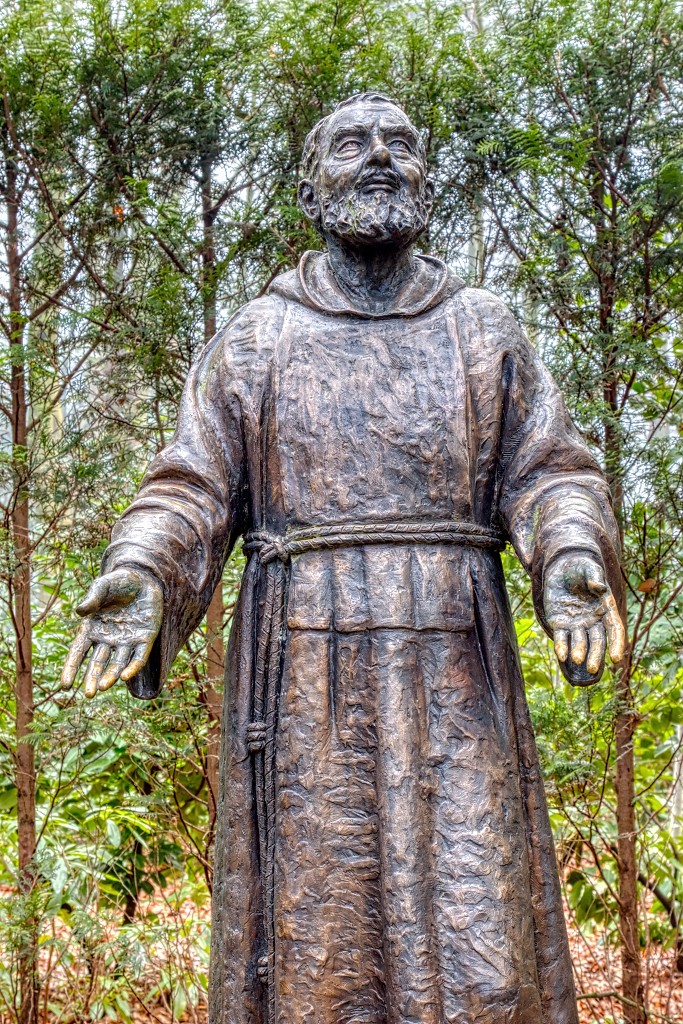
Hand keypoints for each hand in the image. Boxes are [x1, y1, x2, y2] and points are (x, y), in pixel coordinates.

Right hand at [61, 568, 162, 697]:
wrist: (144, 578)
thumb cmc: (118, 583)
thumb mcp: (102, 587)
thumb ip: (93, 598)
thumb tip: (81, 611)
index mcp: (93, 629)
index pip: (79, 652)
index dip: (71, 668)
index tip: (65, 684)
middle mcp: (108, 638)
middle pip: (98, 663)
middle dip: (92, 678)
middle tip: (89, 694)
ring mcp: (127, 640)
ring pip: (117, 663)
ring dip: (111, 676)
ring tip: (103, 687)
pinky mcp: (146, 638)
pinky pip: (139, 657)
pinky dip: (132, 667)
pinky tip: (125, 676)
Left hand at [543, 553, 624, 684]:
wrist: (562, 568)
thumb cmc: (580, 567)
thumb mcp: (589, 568)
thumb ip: (595, 577)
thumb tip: (599, 587)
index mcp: (605, 609)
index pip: (614, 629)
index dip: (616, 643)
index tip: (616, 658)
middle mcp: (593, 620)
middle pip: (597, 641)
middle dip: (595, 655)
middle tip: (592, 669)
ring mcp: (576, 623)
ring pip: (579, 642)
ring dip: (578, 652)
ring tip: (577, 660)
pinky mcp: (560, 623)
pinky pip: (561, 637)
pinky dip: (561, 646)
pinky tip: (561, 655)